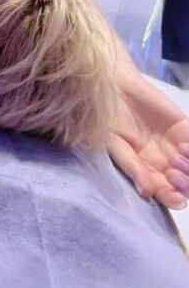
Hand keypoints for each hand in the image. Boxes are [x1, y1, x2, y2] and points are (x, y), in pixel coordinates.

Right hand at [106, 80, 188, 208]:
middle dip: (185, 185)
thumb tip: (147, 193)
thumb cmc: (106, 118)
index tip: (176, 199)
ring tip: (176, 160)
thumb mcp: (113, 144)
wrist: (112, 87)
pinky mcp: (185, 128)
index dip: (173, 198)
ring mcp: (177, 145)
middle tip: (172, 175)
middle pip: (186, 182)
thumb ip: (132, 167)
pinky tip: (183, 147)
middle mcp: (166, 161)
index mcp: (148, 171)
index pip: (166, 191)